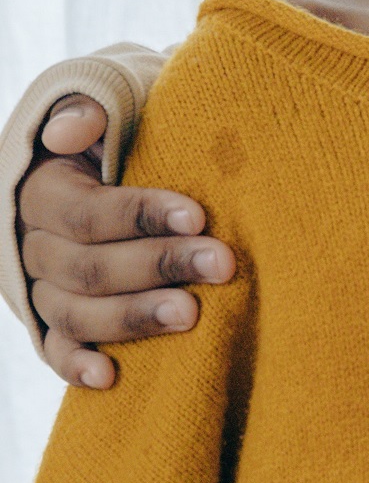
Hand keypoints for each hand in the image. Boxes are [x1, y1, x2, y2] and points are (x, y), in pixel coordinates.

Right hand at [17, 97, 235, 388]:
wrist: (107, 161)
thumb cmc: (120, 132)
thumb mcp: (109, 106)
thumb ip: (91, 112)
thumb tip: (71, 130)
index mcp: (41, 191)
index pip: (87, 213)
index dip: (141, 214)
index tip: (199, 214)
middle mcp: (32, 246)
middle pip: (90, 267)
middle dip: (160, 265)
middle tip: (222, 265)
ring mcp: (41, 289)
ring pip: (77, 314)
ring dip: (135, 318)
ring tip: (194, 315)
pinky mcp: (52, 322)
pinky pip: (55, 351)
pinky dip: (78, 366)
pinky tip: (113, 376)